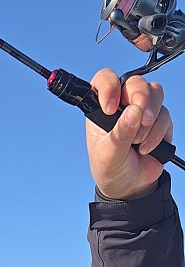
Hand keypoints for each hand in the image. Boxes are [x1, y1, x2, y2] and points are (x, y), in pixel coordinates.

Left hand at [86, 69, 172, 199]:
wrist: (129, 186)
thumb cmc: (111, 169)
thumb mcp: (109, 155)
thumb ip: (120, 134)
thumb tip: (134, 112)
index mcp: (102, 108)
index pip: (105, 80)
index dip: (109, 86)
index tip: (110, 108)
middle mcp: (122, 103)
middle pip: (136, 82)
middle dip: (141, 100)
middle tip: (140, 122)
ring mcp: (142, 109)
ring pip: (155, 94)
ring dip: (149, 120)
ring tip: (138, 143)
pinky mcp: (159, 120)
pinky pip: (165, 114)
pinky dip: (158, 133)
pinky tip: (146, 148)